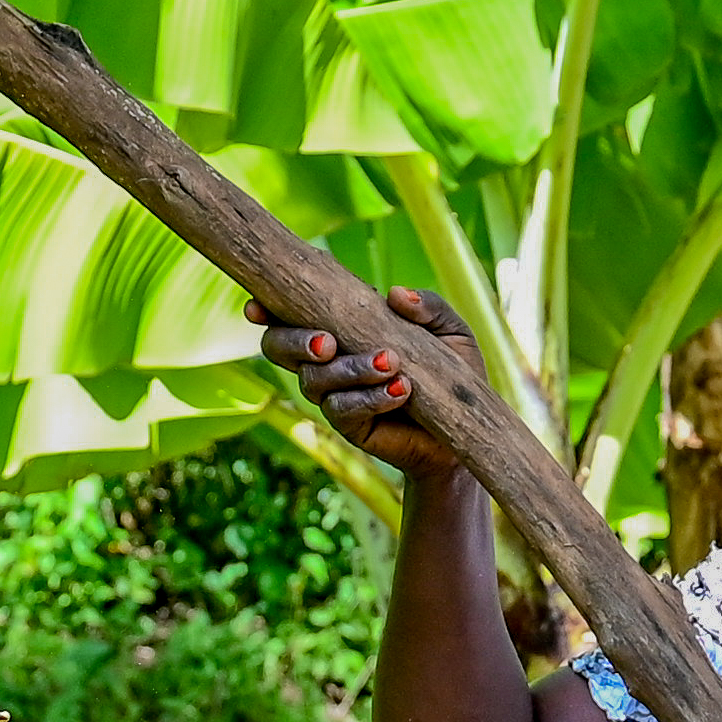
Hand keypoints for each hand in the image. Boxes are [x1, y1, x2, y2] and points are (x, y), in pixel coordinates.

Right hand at [254, 282, 475, 477]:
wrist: (464, 426)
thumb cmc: (451, 371)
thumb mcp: (450, 332)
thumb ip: (428, 307)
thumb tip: (395, 294)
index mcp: (342, 326)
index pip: (292, 313)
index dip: (267, 310)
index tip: (257, 307)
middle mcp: (327, 359)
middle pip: (279, 347)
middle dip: (295, 341)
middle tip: (328, 342)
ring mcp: (333, 394)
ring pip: (315, 380)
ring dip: (350, 369)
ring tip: (391, 363)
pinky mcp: (349, 425)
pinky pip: (343, 409)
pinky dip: (370, 398)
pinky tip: (400, 391)